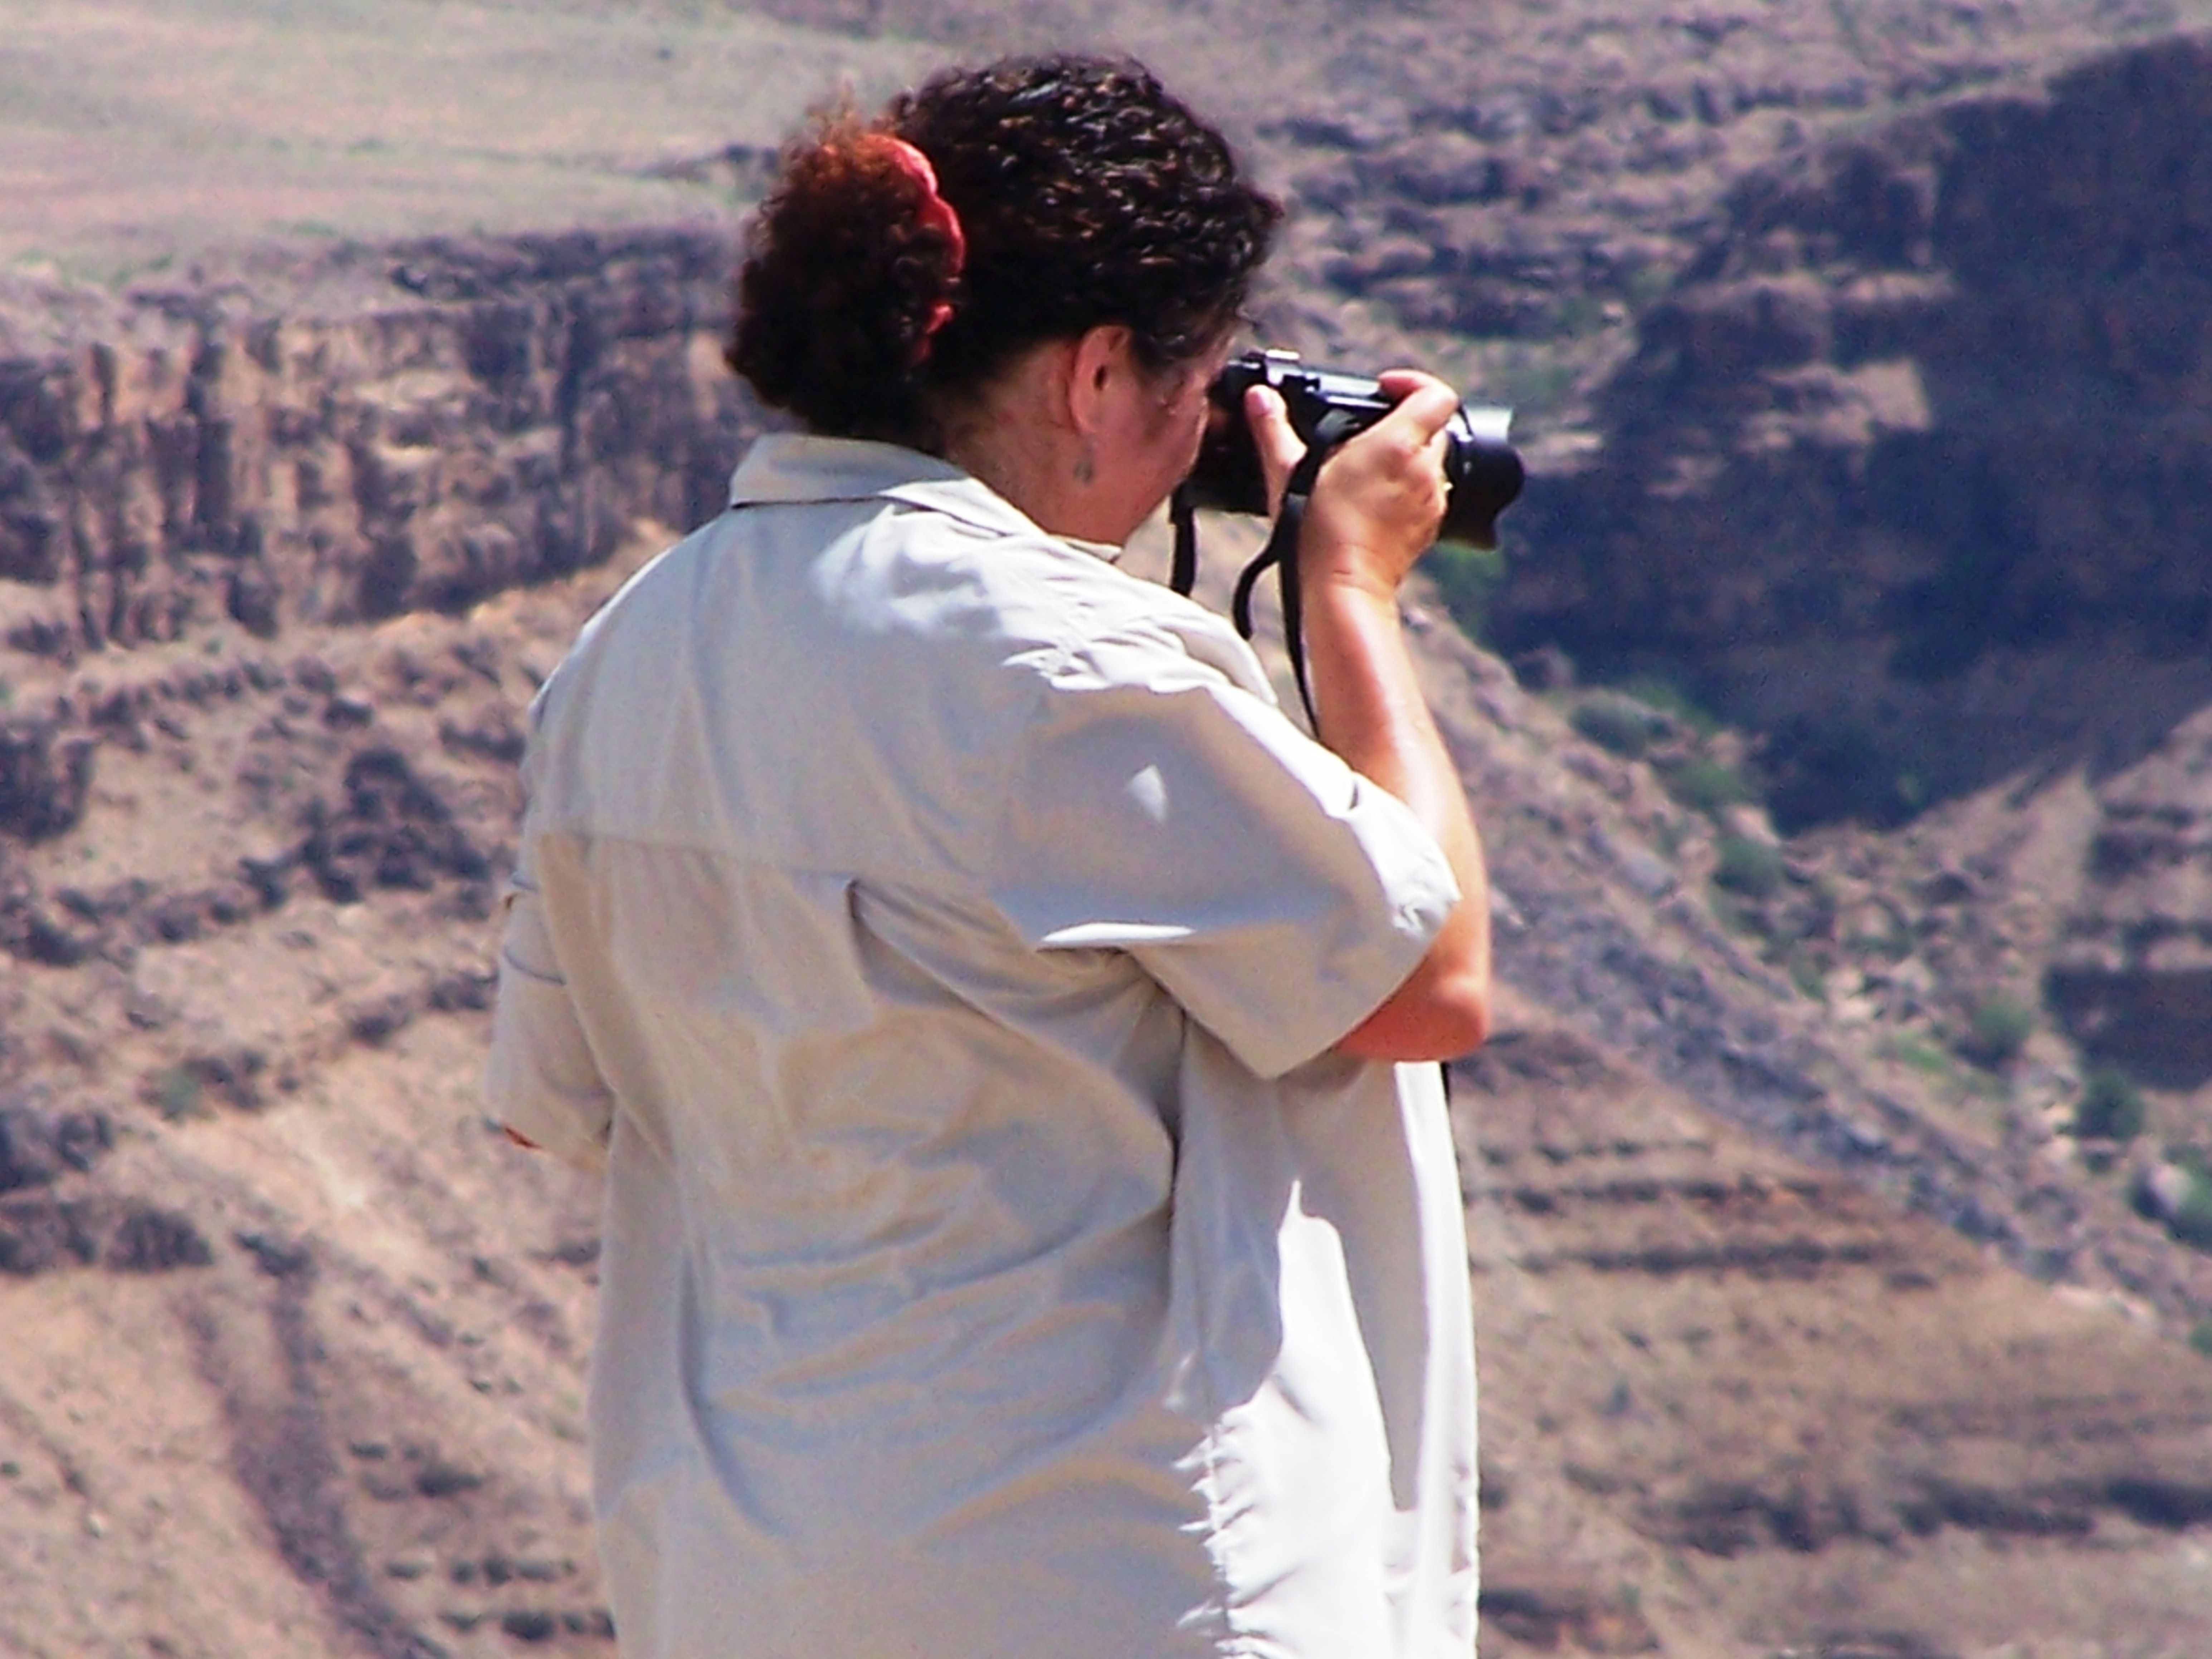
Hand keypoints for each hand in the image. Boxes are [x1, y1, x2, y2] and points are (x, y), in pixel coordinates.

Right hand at [1243, 370, 1460, 600]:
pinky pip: (1427, 494)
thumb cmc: (1319, 534)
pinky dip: (1408, 488)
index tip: (1383, 389)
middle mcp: (1424, 470)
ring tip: (1368, 468)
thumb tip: (1260, 398)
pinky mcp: (1428, 527)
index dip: (1413, 382)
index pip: (1435, 394)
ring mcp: (1431, 501)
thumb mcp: (1288, 473)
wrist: (1344, 589)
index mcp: (1399, 445)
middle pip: (1434, 426)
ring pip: (1432, 461)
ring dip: (1407, 456)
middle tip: (1368, 430)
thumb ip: (1273, 429)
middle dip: (1406, 421)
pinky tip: (1374, 500)